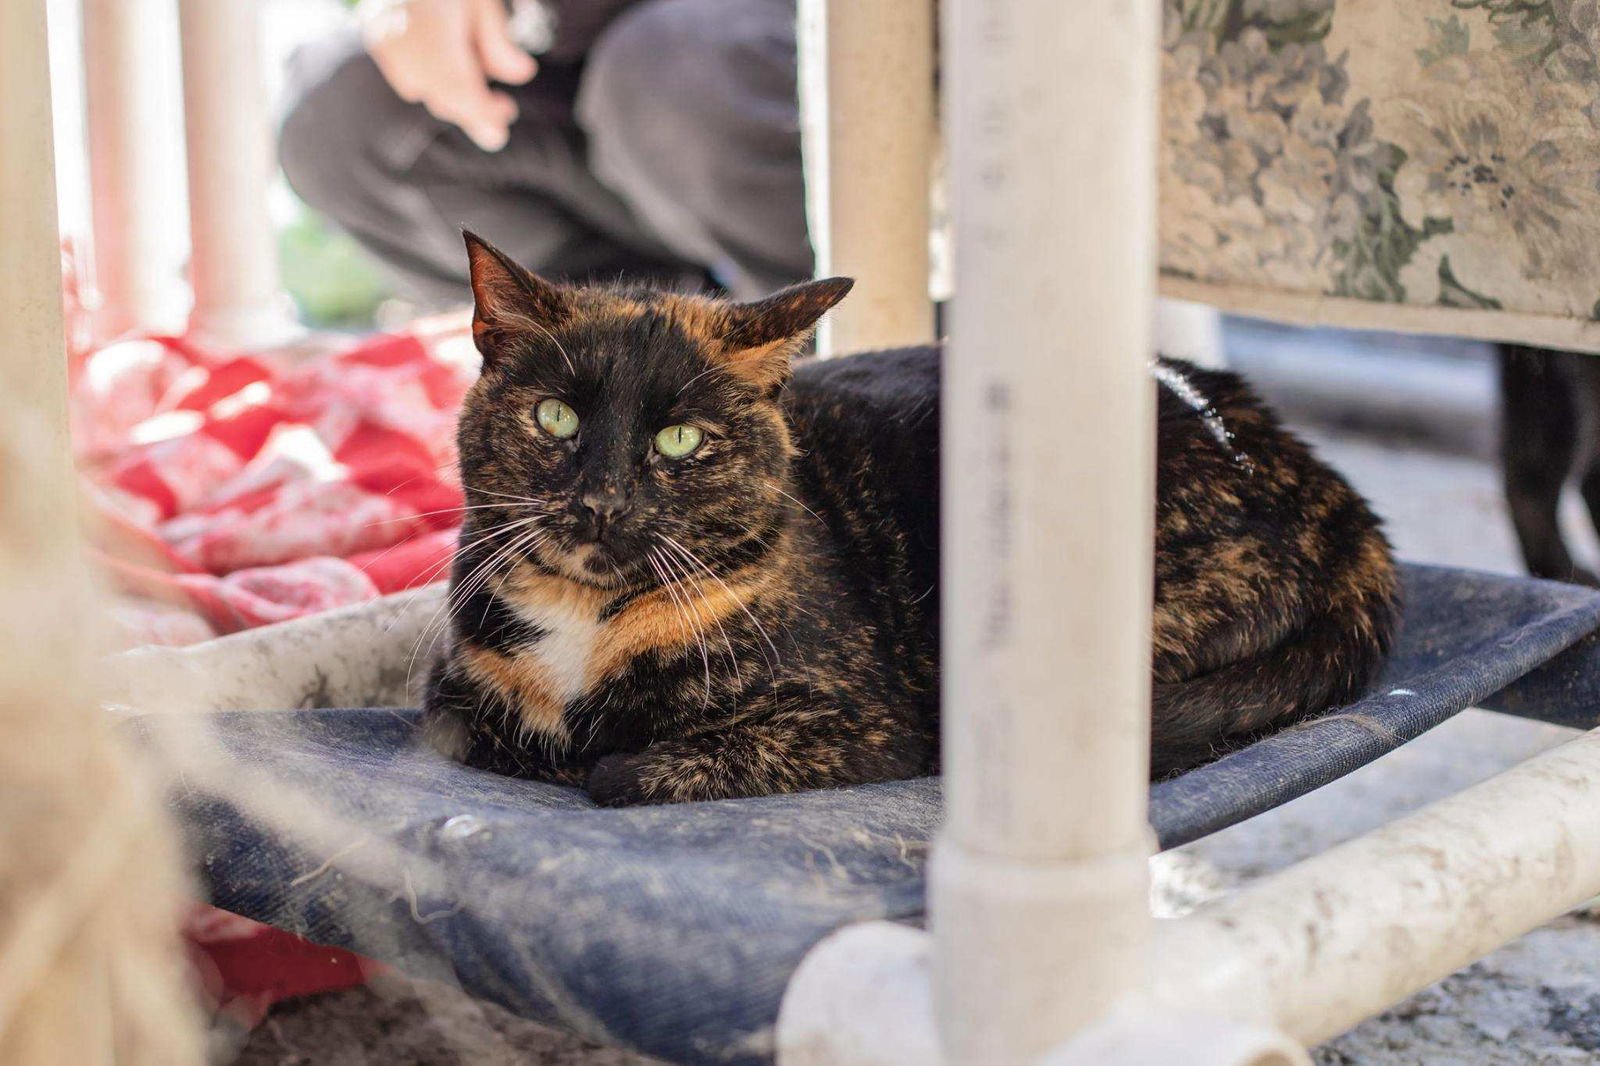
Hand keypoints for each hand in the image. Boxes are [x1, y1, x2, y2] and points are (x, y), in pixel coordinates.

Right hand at [359, 0, 536, 151]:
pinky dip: (432, 75)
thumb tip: (522, 75)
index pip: (462, 94)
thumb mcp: (479, 0)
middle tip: (502, 108)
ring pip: (424, 88)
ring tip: (479, 75)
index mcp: (436, 37)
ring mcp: (386, 47)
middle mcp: (406, 49)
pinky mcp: (377, 39)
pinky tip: (450, 57)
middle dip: (474, 108)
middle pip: (444, 97)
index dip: (483, 118)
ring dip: (453, 92)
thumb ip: (497, 41)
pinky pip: (408, 72)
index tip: (500, 132)